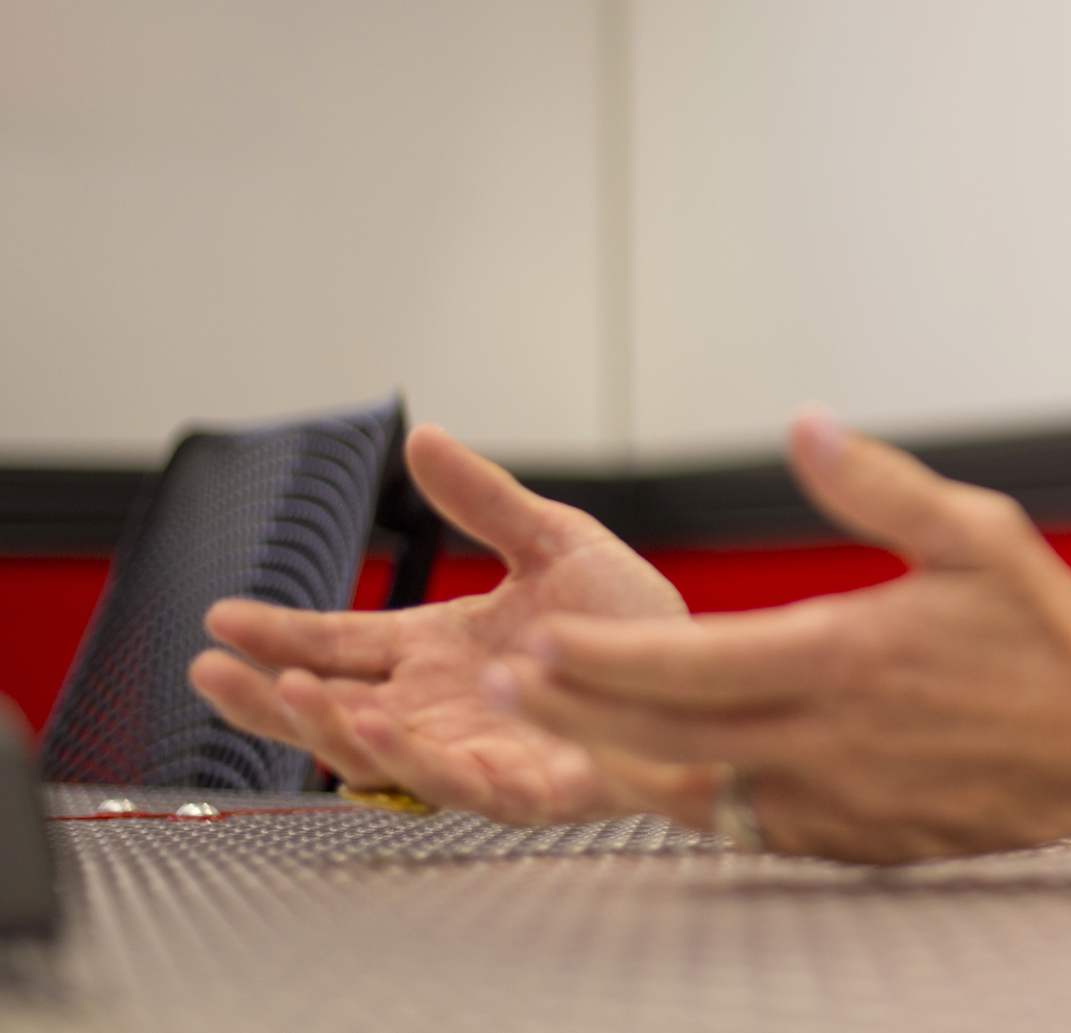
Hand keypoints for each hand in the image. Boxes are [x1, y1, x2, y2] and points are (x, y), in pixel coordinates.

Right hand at [189, 424, 688, 821]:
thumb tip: (425, 438)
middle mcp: (445, 707)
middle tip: (208, 672)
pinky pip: (458, 781)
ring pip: (380, 754)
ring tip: (285, 690)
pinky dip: (415, 756)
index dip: (281, 634)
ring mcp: (478, 751)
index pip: (342, 644)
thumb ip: (485, 500)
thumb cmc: (634, 620)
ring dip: (328, 725)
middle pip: (335, 708)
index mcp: (441, 650)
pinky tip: (383, 722)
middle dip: (267, 696)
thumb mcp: (555, 540)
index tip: (223, 618)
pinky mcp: (526, 787)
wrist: (707, 671)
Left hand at [494, 410, 1070, 861]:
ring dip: (618, 764)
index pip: (681, 665)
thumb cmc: (1048, 637)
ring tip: (564, 738)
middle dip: (571, 714)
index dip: (596, 661)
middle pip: (660, 738)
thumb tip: (806, 428)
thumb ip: (876, 483)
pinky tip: (673, 775)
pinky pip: (747, 827)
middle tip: (508, 691)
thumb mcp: (974, 531)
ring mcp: (831, 800)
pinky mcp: (849, 839)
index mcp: (839, 657)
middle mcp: (821, 740)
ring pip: (692, 794)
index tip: (538, 644)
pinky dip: (697, 802)